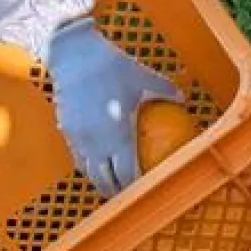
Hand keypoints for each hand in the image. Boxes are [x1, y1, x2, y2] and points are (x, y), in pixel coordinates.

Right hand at [45, 19, 182, 195]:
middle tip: (127, 195)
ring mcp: (79, 139)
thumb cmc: (113, 66)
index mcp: (118, 136)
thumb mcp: (144, 77)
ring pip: (88, 172)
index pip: (127, 174)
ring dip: (99, 181)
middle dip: (116, 192)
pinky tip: (95, 161)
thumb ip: (166, 91)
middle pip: (105, 181)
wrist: (75, 55)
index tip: (145, 189)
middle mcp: (97, 144)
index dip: (136, 187)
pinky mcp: (66, 130)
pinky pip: (77, 156)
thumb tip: (184, 99)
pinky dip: (87, 164)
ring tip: (110, 185)